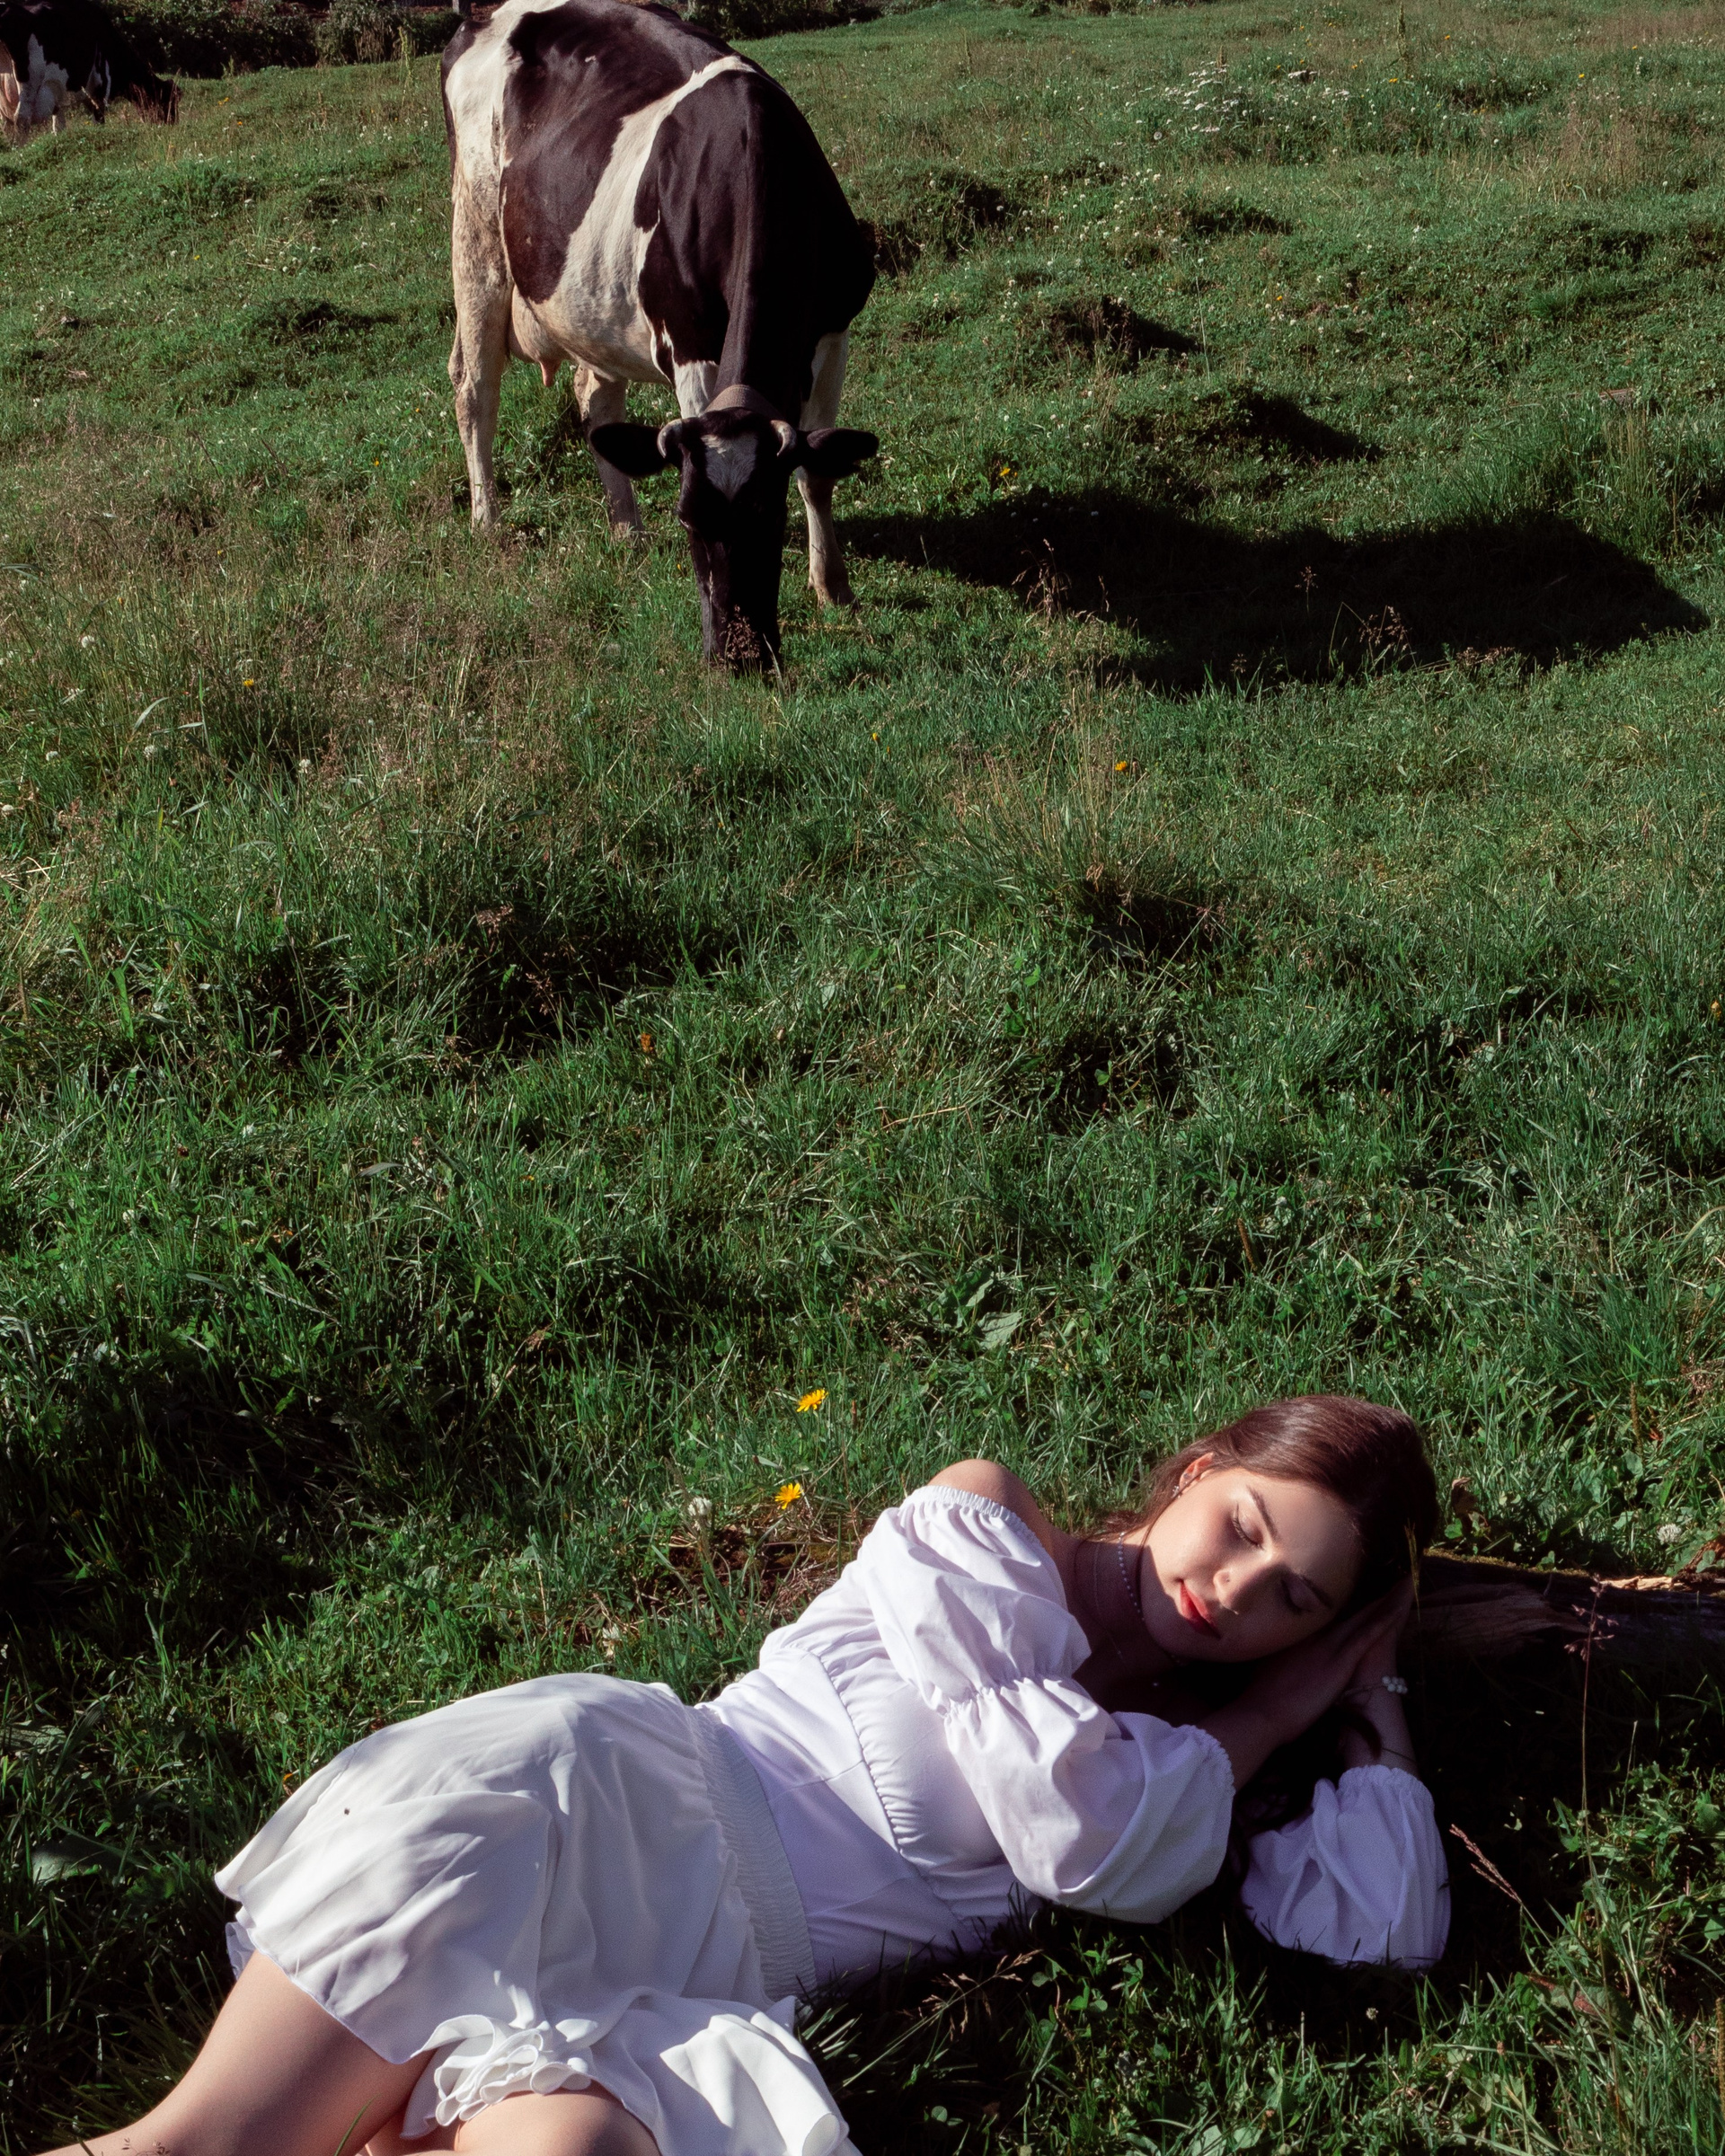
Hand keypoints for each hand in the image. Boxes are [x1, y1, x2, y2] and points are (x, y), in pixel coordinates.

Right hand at [1199, 1582, 1413, 1789]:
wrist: (1260, 1714)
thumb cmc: (1259, 1697)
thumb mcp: (1263, 1664)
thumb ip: (1273, 1650)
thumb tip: (1264, 1639)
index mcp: (1297, 1635)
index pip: (1323, 1611)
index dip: (1341, 1597)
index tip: (1354, 1582)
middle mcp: (1314, 1633)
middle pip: (1347, 1608)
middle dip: (1368, 1592)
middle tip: (1387, 1572)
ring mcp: (1328, 1645)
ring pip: (1363, 1617)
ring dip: (1385, 1601)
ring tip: (1404, 1583)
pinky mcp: (1340, 1661)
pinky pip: (1369, 1636)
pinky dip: (1384, 1620)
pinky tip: (1400, 1608)